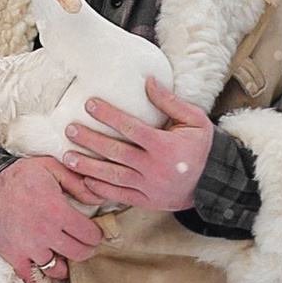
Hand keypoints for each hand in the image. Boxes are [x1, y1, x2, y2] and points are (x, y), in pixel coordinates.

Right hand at [0, 159, 105, 282]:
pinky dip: (40, 281)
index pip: (90, 234)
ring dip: (65, 264)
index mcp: (58, 211)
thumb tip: (100, 198)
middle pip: (79, 254)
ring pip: (58, 269)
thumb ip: (78, 183)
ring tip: (65, 255)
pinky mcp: (13, 256)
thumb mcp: (51, 168)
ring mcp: (29, 248)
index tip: (95, 233)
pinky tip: (46, 276)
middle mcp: (46, 233)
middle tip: (86, 245)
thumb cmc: (17, 175)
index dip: (96, 235)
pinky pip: (31, 278)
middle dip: (87, 250)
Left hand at [57, 80, 218, 217]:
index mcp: (165, 146)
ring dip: (88, 167)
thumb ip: (170, 102)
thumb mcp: (194, 120)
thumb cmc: (203, 147)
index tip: (90, 104)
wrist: (214, 184)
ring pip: (113, 176)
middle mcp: (154, 167)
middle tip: (70, 130)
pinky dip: (101, 190)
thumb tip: (149, 81)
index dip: (109, 116)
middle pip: (116, 152)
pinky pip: (120, 196)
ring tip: (67, 158)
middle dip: (91, 140)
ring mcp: (149, 187)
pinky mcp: (146, 201)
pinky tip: (84, 181)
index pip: (131, 128)